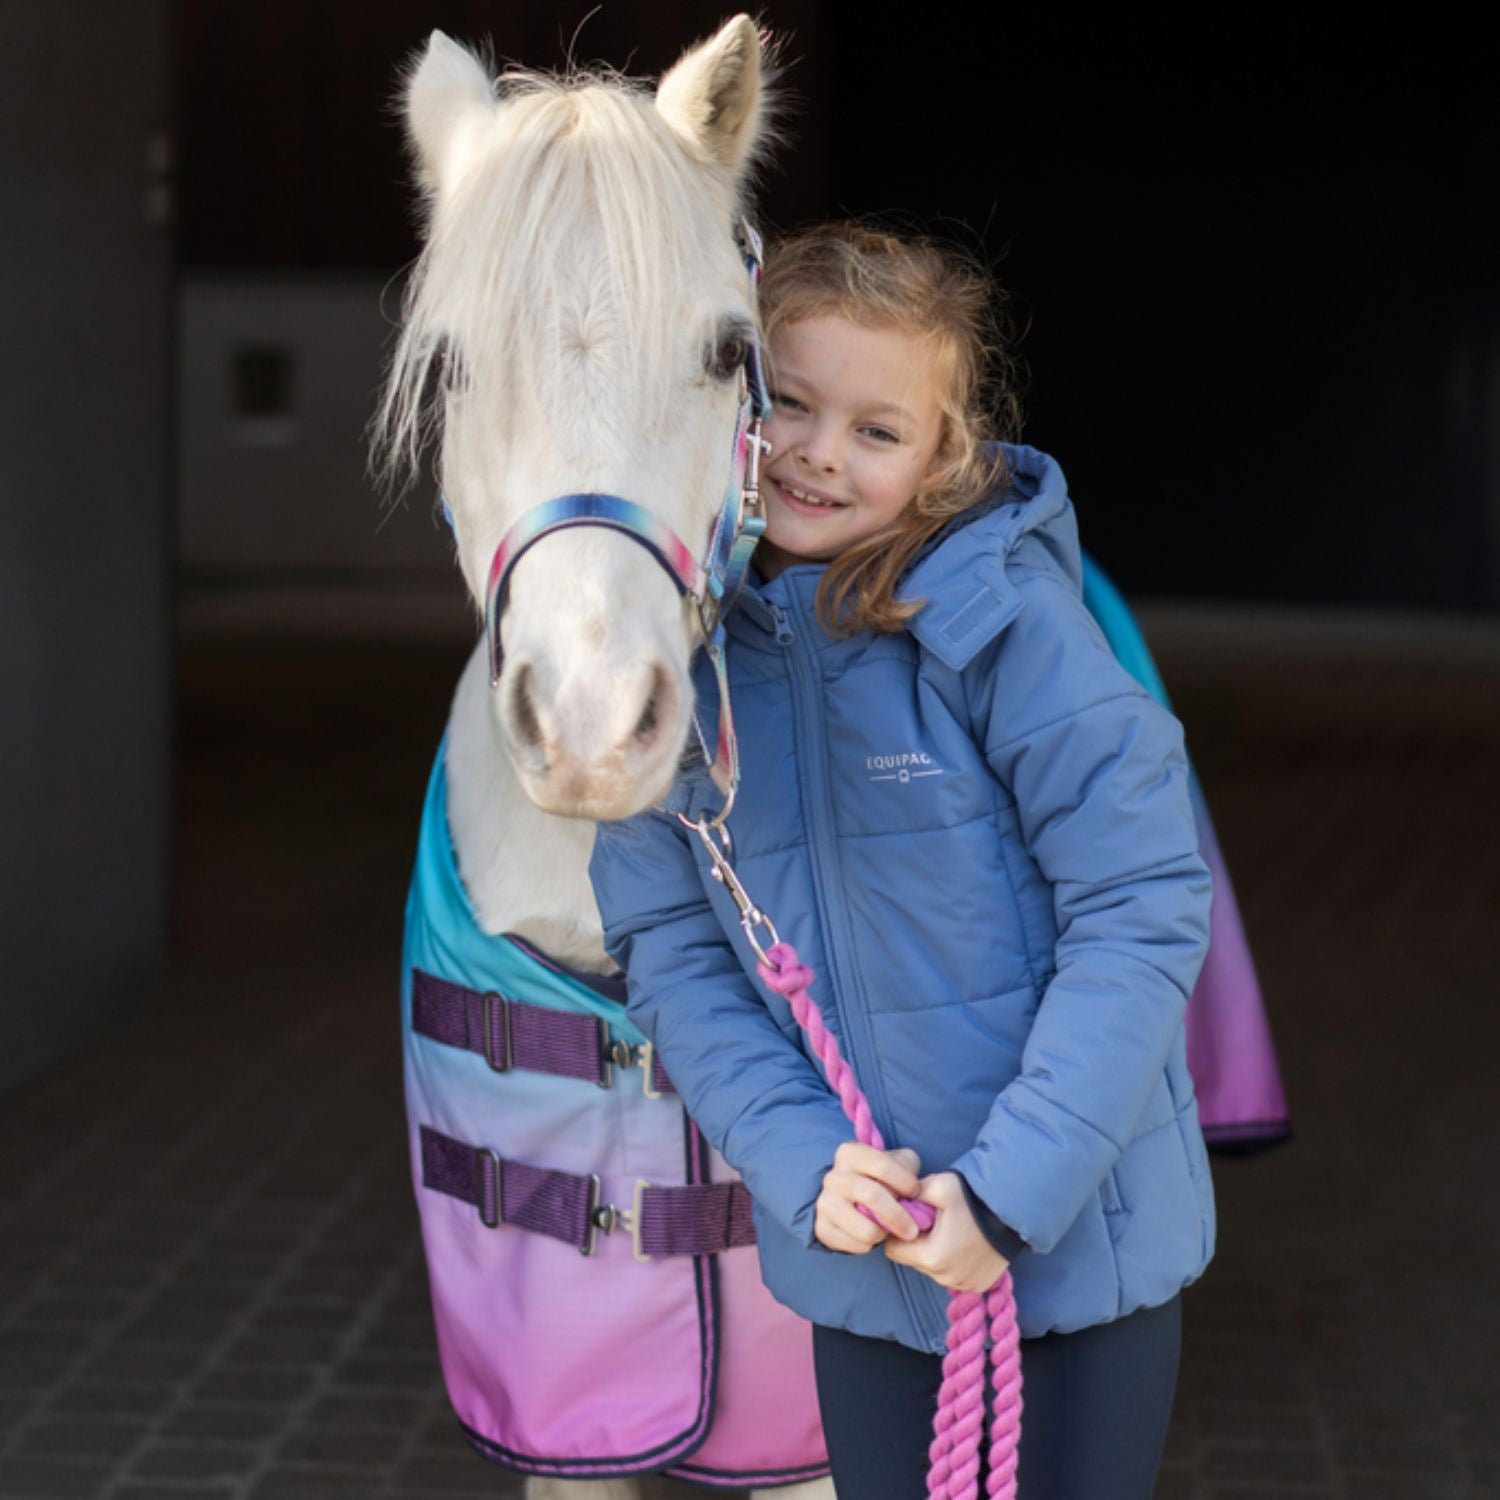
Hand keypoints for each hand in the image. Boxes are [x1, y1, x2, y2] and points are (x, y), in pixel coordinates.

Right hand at [814, 1142, 922, 1253]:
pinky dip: (868, 1246)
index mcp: (850, 1154)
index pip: (881, 1164)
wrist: (848, 1198)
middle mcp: (833, 1176)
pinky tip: (871, 1237)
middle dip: (898, 1216)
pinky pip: (853, 1245)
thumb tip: (913, 1190)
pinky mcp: (822, 1228)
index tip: (915, 1192)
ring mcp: (825, 1202)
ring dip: (883, 1233)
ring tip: (887, 1230)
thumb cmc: (880, 1178)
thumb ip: (907, 1166)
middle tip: (913, 1229)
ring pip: (864, 1228)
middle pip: (872, 1196)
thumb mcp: (896, 1162)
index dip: (904, 1180)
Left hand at [882, 1172, 1009, 1292]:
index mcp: (932, 1257)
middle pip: (912, 1260)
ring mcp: (963, 1285)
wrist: (1013, 1211)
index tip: (911, 1218)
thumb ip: (911, 1193)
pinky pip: (951, 1275)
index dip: (897, 1232)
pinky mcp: (976, 1286)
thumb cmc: (974, 1199)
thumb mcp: (939, 1186)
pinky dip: (951, 1261)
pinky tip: (962, 1242)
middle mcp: (945, 1278)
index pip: (893, 1250)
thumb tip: (895, 1200)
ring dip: (933, 1251)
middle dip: (916, 1241)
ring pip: (931, 1269)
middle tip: (932, 1221)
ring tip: (949, 1230)